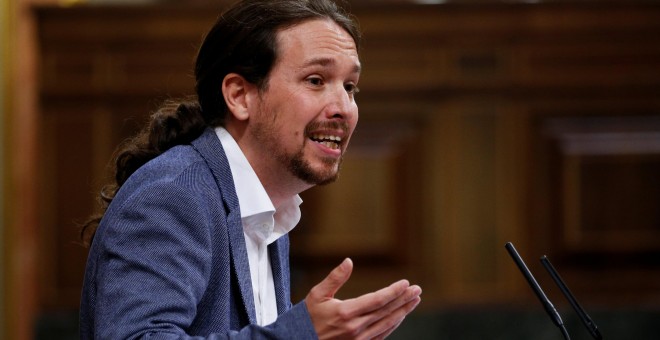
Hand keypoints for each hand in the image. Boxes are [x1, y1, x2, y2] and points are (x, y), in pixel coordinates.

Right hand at [305, 258, 421, 339]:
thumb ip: (335, 278)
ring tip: (414, 301)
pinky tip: (399, 316)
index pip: (378, 300)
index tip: (406, 283)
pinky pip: (381, 335)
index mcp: (346, 313)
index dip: (394, 291)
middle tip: (418, 290)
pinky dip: (393, 324)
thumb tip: (349, 261)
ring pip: (387, 324)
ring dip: (403, 312)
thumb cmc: (307, 317)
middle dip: (404, 300)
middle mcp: (355, 328)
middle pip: (386, 311)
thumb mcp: (317, 294)